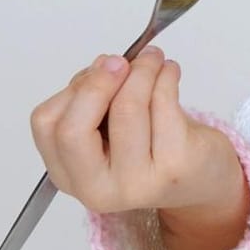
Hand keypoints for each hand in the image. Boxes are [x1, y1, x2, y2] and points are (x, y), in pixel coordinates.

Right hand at [30, 47, 240, 217]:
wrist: (201, 181)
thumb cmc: (150, 148)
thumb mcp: (108, 131)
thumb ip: (94, 102)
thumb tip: (104, 65)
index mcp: (69, 177)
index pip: (48, 125)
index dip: (73, 88)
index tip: (100, 67)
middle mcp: (96, 189)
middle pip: (74, 127)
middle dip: (98, 82)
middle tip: (121, 61)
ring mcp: (136, 183)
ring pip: (126, 108)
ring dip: (141, 70)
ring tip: (153, 59)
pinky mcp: (175, 166)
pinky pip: (163, 104)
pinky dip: (166, 76)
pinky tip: (170, 71)